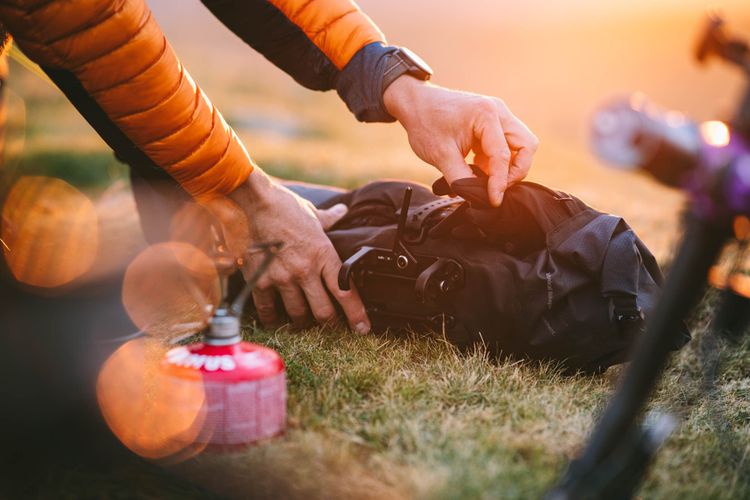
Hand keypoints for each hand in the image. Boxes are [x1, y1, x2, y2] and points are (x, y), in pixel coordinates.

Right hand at [208, 169, 369, 332]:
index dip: (356, 315)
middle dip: (329, 323)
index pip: (346, 292)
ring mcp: (283, 277)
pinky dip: (273, 318)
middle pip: (324, 312)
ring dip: (302, 321)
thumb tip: (343, 210)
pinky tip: (275, 320)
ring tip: (302, 321)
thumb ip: (330, 218)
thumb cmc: (286, 206)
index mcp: (324, 255)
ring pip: (298, 315)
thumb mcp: (313, 214)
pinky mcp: (260, 280)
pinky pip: (268, 310)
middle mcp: (306, 270)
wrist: (255, 202)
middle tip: (329, 326)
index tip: (363, 328)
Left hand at [383, 76, 538, 206]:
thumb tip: (478, 198)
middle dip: (515, 171)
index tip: (493, 200)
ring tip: (486, 179)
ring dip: (508, 166)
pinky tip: (479, 169)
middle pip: (526, 146)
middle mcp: (499, 111)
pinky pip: (507, 144)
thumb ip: (461, 179)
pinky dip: (498, 160)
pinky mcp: (494, 122)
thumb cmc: (425, 122)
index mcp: (487, 115)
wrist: (416, 103)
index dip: (500, 183)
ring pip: (521, 145)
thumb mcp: (441, 155)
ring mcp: (498, 115)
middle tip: (496, 188)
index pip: (503, 156)